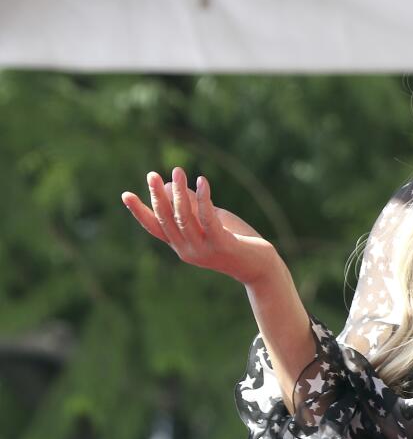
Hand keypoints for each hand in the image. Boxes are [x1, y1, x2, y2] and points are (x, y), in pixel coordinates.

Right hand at [121, 166, 280, 286]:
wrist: (261, 267)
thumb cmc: (237, 242)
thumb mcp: (212, 221)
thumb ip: (194, 208)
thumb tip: (172, 186)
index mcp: (182, 246)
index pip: (155, 228)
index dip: (140, 212)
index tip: (125, 194)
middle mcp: (188, 250)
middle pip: (167, 220)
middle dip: (157, 196)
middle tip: (151, 175)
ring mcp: (203, 249)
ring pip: (184, 218)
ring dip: (179, 193)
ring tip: (177, 171)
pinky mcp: (221, 244)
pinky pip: (208, 218)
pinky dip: (203, 198)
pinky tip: (201, 181)